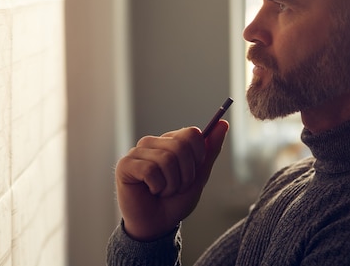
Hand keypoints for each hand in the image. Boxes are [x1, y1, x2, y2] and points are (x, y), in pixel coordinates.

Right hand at [114, 120, 228, 240]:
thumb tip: (224, 124)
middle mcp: (153, 142)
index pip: (192, 133)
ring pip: (166, 159)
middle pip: (181, 146)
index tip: (191, 174)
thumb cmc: (175, 201)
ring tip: (162, 191)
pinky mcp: (125, 164)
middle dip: (185, 175)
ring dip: (171, 184)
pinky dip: (157, 187)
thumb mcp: (198, 177)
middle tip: (175, 187)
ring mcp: (137, 151)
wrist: (157, 225)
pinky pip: (150, 170)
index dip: (198, 157)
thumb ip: (210, 150)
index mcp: (170, 141)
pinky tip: (150, 191)